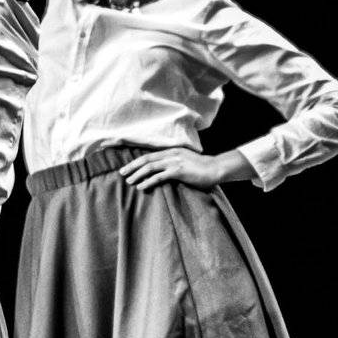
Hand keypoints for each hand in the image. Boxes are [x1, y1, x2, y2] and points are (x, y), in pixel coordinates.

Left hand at [119, 148, 239, 191]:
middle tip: (121, 174)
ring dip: (137, 174)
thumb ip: (174, 164)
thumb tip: (163, 172)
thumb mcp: (185, 162)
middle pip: (146, 159)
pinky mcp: (178, 171)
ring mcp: (174, 162)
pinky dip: (148, 181)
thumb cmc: (201, 169)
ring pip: (150, 167)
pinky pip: (159, 176)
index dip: (136, 161)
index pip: (150, 155)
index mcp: (172, 151)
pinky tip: (141, 187)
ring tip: (129, 182)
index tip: (127, 167)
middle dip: (132, 167)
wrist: (215, 168)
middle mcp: (171, 154)